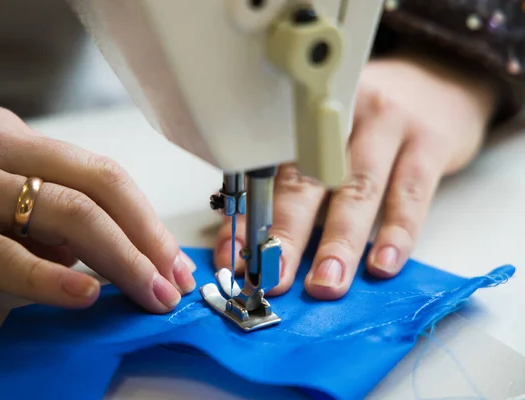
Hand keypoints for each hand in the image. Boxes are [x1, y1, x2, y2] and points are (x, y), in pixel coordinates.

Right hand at [0, 107, 195, 311]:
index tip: (172, 260)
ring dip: (117, 259)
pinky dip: (46, 275)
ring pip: (62, 214)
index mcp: (15, 138)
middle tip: (172, 283)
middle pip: (97, 188)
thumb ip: (39, 213)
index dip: (147, 220)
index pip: (104, 175)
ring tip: (146, 294)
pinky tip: (81, 294)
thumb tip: (96, 256)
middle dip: (145, 239)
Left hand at [214, 50, 497, 298]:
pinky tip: (384, 263)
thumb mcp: (325, 142)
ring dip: (340, 242)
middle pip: (308, 181)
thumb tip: (250, 241)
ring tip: (327, 282)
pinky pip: (410, 191)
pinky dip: (398, 231)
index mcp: (304, 121)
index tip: (235, 259)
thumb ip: (292, 183)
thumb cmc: (366, 124)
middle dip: (288, 235)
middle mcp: (341, 117)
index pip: (268, 175)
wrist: (433, 84)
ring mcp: (386, 125)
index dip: (249, 219)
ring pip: (357, 189)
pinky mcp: (429, 141)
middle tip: (274, 278)